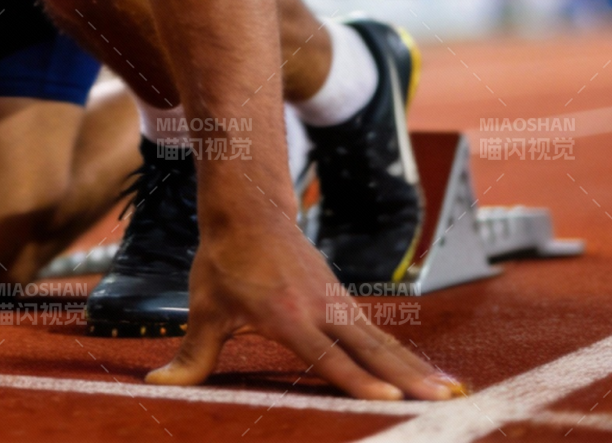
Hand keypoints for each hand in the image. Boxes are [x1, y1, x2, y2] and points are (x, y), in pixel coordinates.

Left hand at [147, 216, 463, 401]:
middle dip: (406, 378)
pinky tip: (431, 376)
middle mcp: (319, 308)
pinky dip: (407, 354)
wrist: (247, 207)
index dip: (355, 380)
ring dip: (418, 368)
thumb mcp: (205, 307)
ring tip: (453, 394)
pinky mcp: (343, 299)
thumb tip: (157, 385)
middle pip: (369, 350)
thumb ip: (191, 354)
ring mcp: (336, 301)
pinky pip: (380, 332)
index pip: (326, 355)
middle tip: (444, 403)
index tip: (388, 400)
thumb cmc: (224, 261)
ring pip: (382, 340)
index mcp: (287, 315)